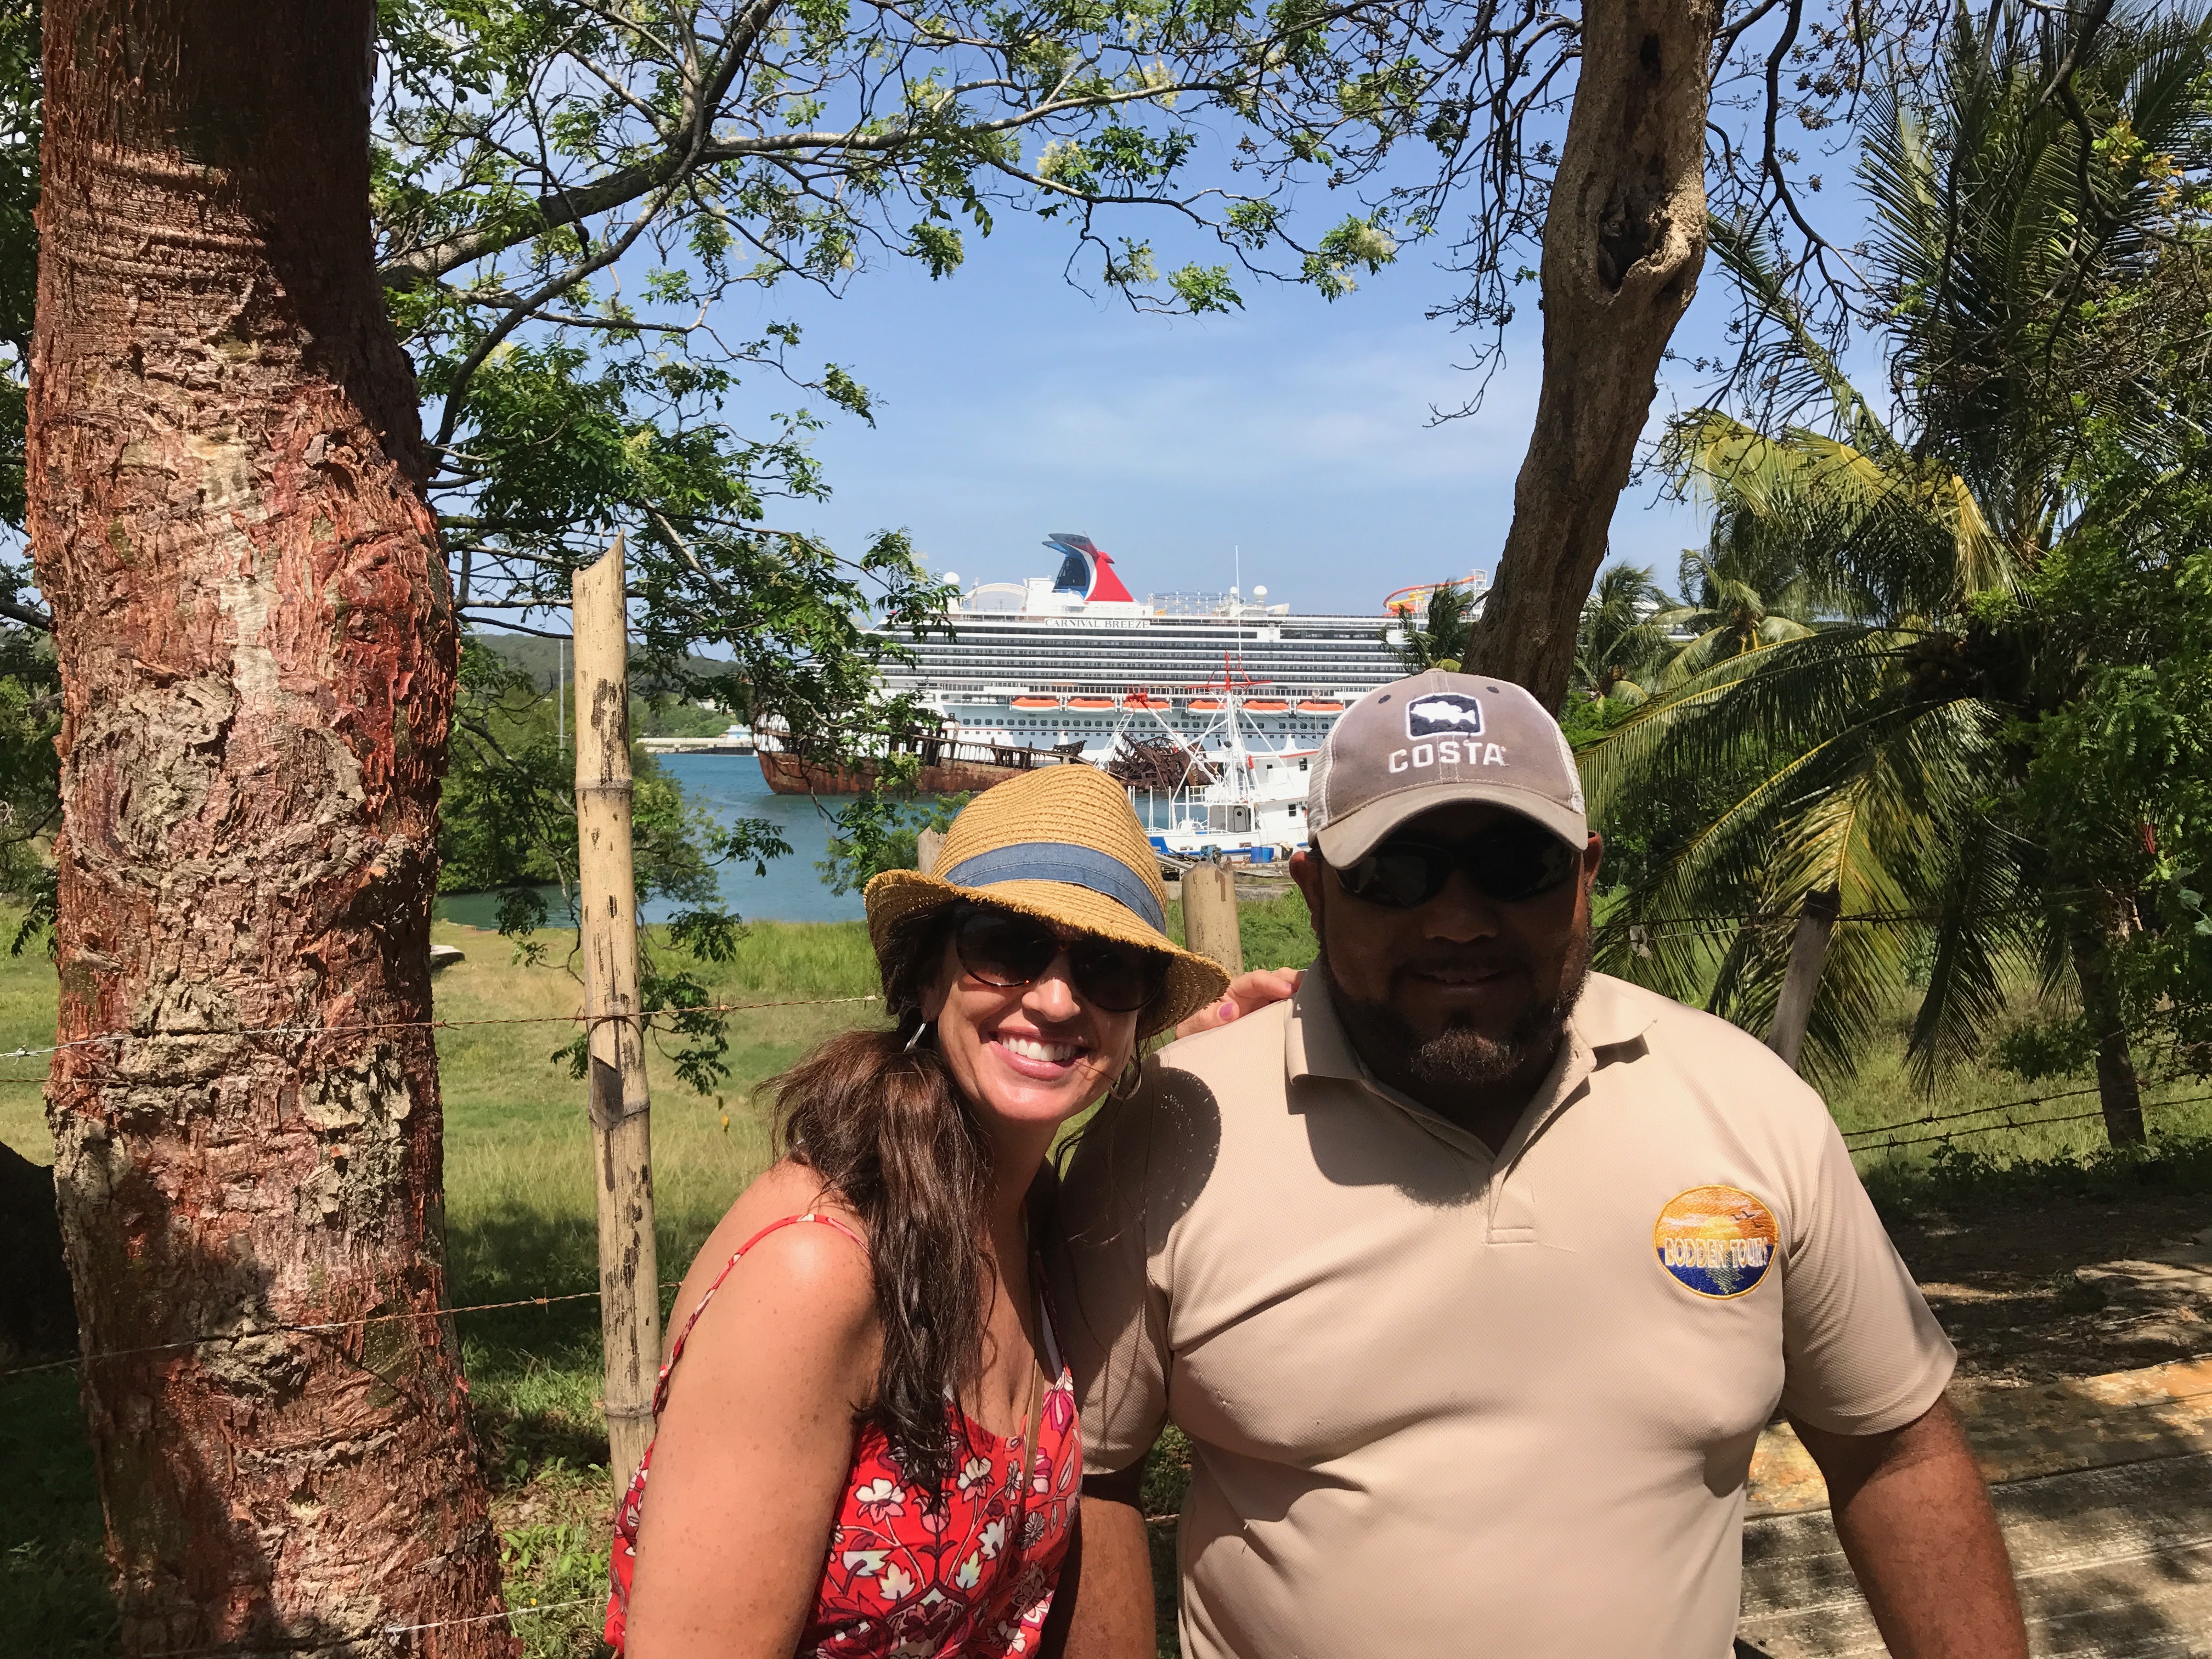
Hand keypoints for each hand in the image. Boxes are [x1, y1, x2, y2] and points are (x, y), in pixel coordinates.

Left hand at [1175, 968, 1302, 1038]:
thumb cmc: (1190, 1032)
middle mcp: (1250, 995)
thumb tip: (1230, 1010)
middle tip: (1312, 988)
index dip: (1272, 981)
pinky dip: (1299, 1010)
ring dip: (1301, 993)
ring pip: (1286, 994)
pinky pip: (1286, 1011)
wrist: (1192, 1048)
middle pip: (1277, 980)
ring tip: (1319, 998)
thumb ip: (1206, 1018)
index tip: (1287, 990)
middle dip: (1294, 980)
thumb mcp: (1191, 1025)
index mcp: (1232, 990)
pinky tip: (1314, 1014)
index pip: (1255, 979)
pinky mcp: (1268, 1021)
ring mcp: (1262, 1008)